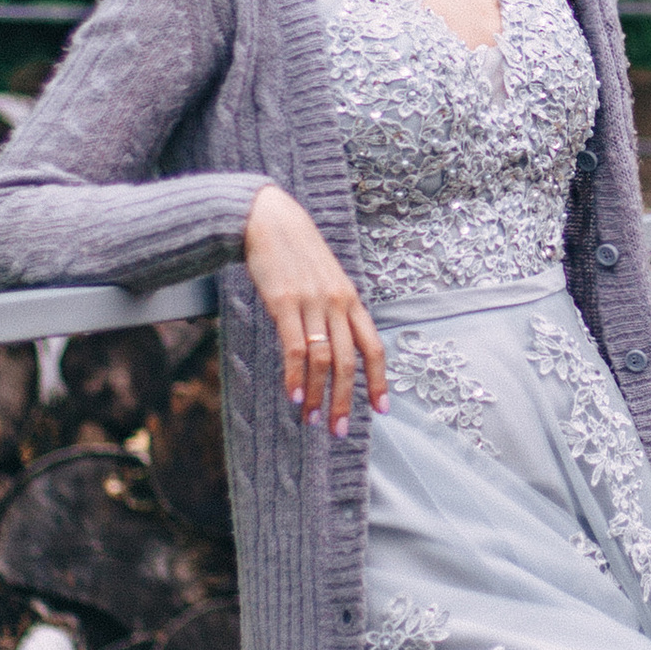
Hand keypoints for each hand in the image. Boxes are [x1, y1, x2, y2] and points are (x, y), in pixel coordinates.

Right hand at [243, 183, 384, 431]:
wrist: (269, 219)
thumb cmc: (296, 252)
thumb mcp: (326, 279)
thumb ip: (333, 310)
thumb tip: (334, 345)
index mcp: (352, 299)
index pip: (374, 347)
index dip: (379, 381)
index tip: (381, 410)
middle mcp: (338, 303)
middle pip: (349, 362)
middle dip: (345, 401)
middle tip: (339, 430)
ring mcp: (313, 302)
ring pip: (323, 359)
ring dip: (318, 395)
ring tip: (311, 418)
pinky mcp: (285, 302)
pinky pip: (296, 346)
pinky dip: (296, 375)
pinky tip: (293, 394)